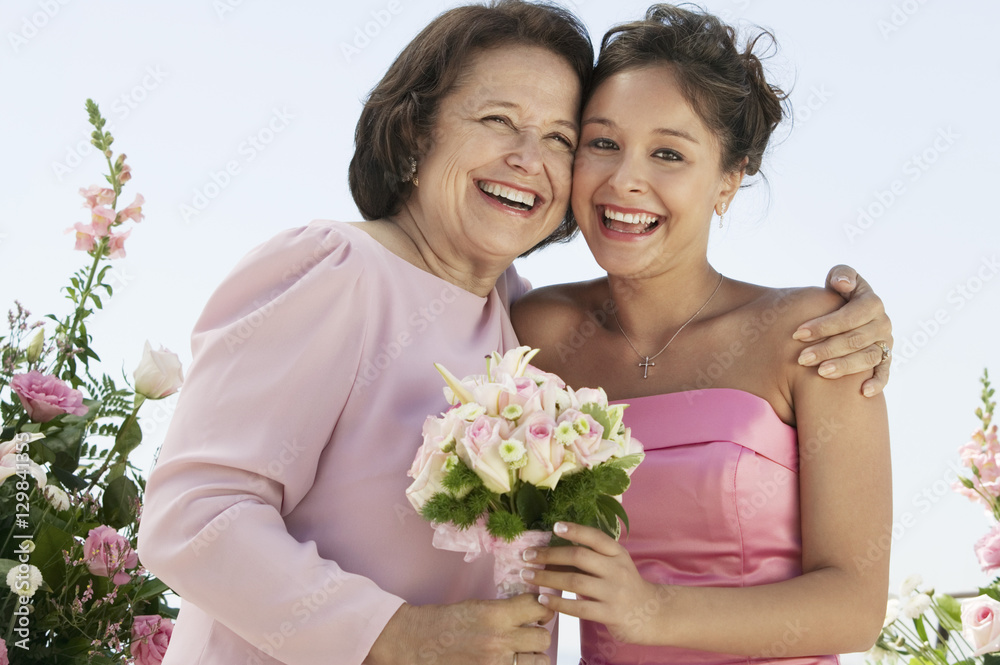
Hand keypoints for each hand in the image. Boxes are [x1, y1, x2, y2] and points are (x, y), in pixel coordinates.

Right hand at [365, 594, 552, 664]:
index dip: (541, 608)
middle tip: (527, 634)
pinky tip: (508, 661)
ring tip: (519, 653)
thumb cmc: (441, 622)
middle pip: (543, 637)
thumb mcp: (475, 607)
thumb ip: (504, 611)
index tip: (537, 611)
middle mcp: (500, 640)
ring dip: (532, 656)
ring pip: (540, 661)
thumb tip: (529, 612)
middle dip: (537, 635)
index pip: (538, 607)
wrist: (413, 642)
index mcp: (495, 614)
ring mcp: (496, 664)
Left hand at [523, 522, 662, 645]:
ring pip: (575, 581)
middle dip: (549, 554)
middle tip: (527, 555)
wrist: (651, 614)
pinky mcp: (611, 614)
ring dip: (547, 577)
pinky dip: (558, 603)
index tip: (554, 526)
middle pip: (579, 556)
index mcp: (618, 553)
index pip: (595, 537)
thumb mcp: (615, 565)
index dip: (575, 530)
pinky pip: (579, 608)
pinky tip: (542, 598)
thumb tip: (552, 550)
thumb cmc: (625, 586)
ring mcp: (615, 592)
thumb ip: (591, 557)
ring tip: (527, 575)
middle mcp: (617, 569)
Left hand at [794, 265, 892, 396]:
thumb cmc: (839, 294)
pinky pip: (885, 373)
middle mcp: (882, 323)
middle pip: (855, 339)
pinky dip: (877, 383)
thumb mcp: (839, 279)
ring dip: (844, 366)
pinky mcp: (886, 359)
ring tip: (820, 372)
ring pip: (867, 358)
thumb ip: (842, 274)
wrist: (849, 313)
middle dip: (826, 349)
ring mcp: (886, 343)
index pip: (849, 316)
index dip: (824, 325)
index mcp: (872, 302)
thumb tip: (843, 284)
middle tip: (802, 359)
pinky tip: (863, 392)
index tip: (797, 334)